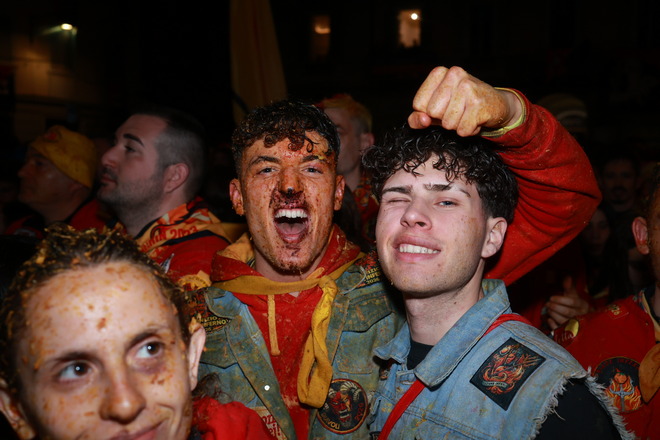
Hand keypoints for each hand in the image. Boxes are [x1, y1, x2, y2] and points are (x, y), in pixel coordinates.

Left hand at [408, 66, 522, 135]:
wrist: (496, 105)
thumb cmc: (461, 107)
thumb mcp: (435, 110)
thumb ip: (418, 117)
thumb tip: (423, 120)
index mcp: (439, 72)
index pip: (418, 104)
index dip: (429, 113)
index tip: (444, 106)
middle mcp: (454, 74)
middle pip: (432, 113)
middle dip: (443, 119)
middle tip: (458, 111)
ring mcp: (468, 87)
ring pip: (447, 123)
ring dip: (458, 126)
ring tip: (468, 114)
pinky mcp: (479, 103)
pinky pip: (462, 130)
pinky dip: (469, 131)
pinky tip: (477, 119)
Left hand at [545, 276, 590, 329]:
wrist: (584, 320)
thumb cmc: (576, 305)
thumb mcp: (574, 296)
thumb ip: (569, 287)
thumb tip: (567, 277)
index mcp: (583, 305)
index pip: (573, 302)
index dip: (561, 299)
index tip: (551, 297)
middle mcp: (581, 316)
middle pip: (568, 312)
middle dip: (555, 307)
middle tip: (548, 303)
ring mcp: (576, 325)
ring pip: (564, 321)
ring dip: (553, 314)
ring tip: (549, 310)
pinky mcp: (570, 333)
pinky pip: (561, 330)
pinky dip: (553, 324)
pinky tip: (549, 319)